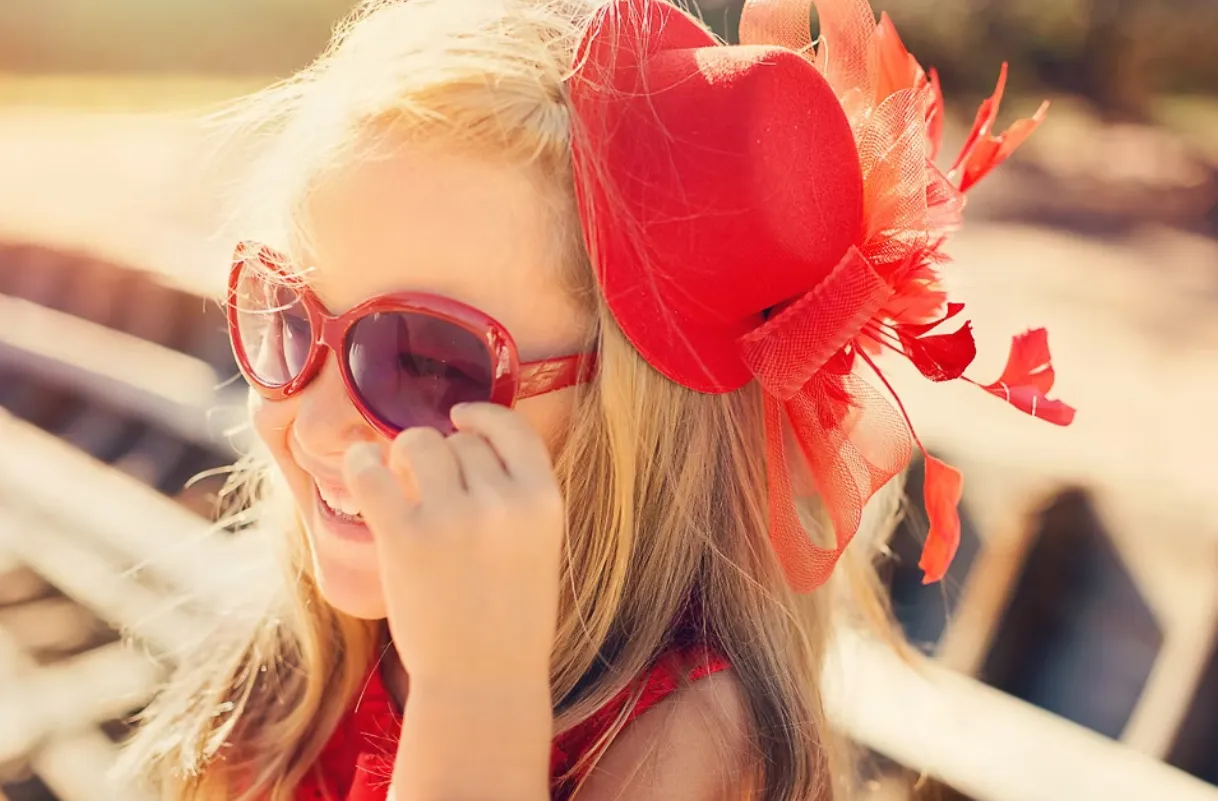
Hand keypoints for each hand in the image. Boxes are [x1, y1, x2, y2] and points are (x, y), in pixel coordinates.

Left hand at [343, 402, 563, 690]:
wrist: (483, 682)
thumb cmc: (511, 619)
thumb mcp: (540, 547)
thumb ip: (516, 497)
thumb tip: (467, 442)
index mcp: (544, 502)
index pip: (513, 430)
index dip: (483, 417)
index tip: (461, 417)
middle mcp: (502, 502)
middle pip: (462, 442)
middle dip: (444, 456)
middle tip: (431, 487)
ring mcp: (452, 517)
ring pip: (421, 444)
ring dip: (406, 454)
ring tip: (398, 479)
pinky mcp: (405, 537)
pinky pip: (373, 473)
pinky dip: (362, 462)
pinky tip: (361, 465)